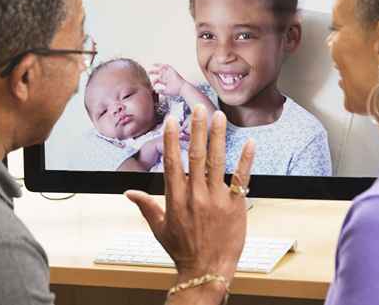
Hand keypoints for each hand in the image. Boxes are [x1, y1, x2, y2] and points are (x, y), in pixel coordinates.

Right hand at [126, 105, 254, 300]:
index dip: (171, 140)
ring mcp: (216, 200)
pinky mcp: (235, 206)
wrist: (207, 270)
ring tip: (219, 117)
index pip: (172, 163)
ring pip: (217, 162)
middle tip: (199, 107)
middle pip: (196, 156)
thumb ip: (145, 206)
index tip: (172, 120)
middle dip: (197, 129)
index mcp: (176, 199)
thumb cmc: (183, 250)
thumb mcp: (159, 228)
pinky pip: (241, 179)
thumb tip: (128, 193)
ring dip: (219, 137)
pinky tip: (249, 144)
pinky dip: (246, 161)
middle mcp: (196, 196)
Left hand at [149, 63, 186, 96]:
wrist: (182, 89)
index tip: (151, 84)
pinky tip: (159, 65)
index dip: (153, 81)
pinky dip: (164, 65)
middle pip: (159, 73)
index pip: (157, 80)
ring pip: (162, 68)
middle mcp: (167, 77)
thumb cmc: (175, 91)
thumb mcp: (166, 92)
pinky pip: (168, 66)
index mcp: (165, 82)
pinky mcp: (173, 71)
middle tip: (148, 72)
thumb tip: (155, 91)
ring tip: (152, 64)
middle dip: (153, 72)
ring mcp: (169, 73)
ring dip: (157, 66)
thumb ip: (160, 91)